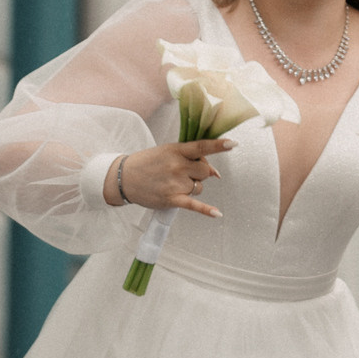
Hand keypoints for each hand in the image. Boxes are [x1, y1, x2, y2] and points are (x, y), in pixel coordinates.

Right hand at [106, 141, 226, 219]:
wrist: (125, 177)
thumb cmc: (148, 163)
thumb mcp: (168, 152)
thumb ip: (192, 159)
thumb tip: (217, 173)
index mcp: (176, 150)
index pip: (202, 147)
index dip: (219, 145)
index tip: (233, 144)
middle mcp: (177, 166)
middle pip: (205, 171)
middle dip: (200, 173)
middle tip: (184, 173)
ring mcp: (175, 183)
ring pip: (200, 187)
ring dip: (193, 188)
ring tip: (174, 185)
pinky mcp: (171, 199)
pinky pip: (193, 205)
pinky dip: (206, 210)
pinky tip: (218, 214)